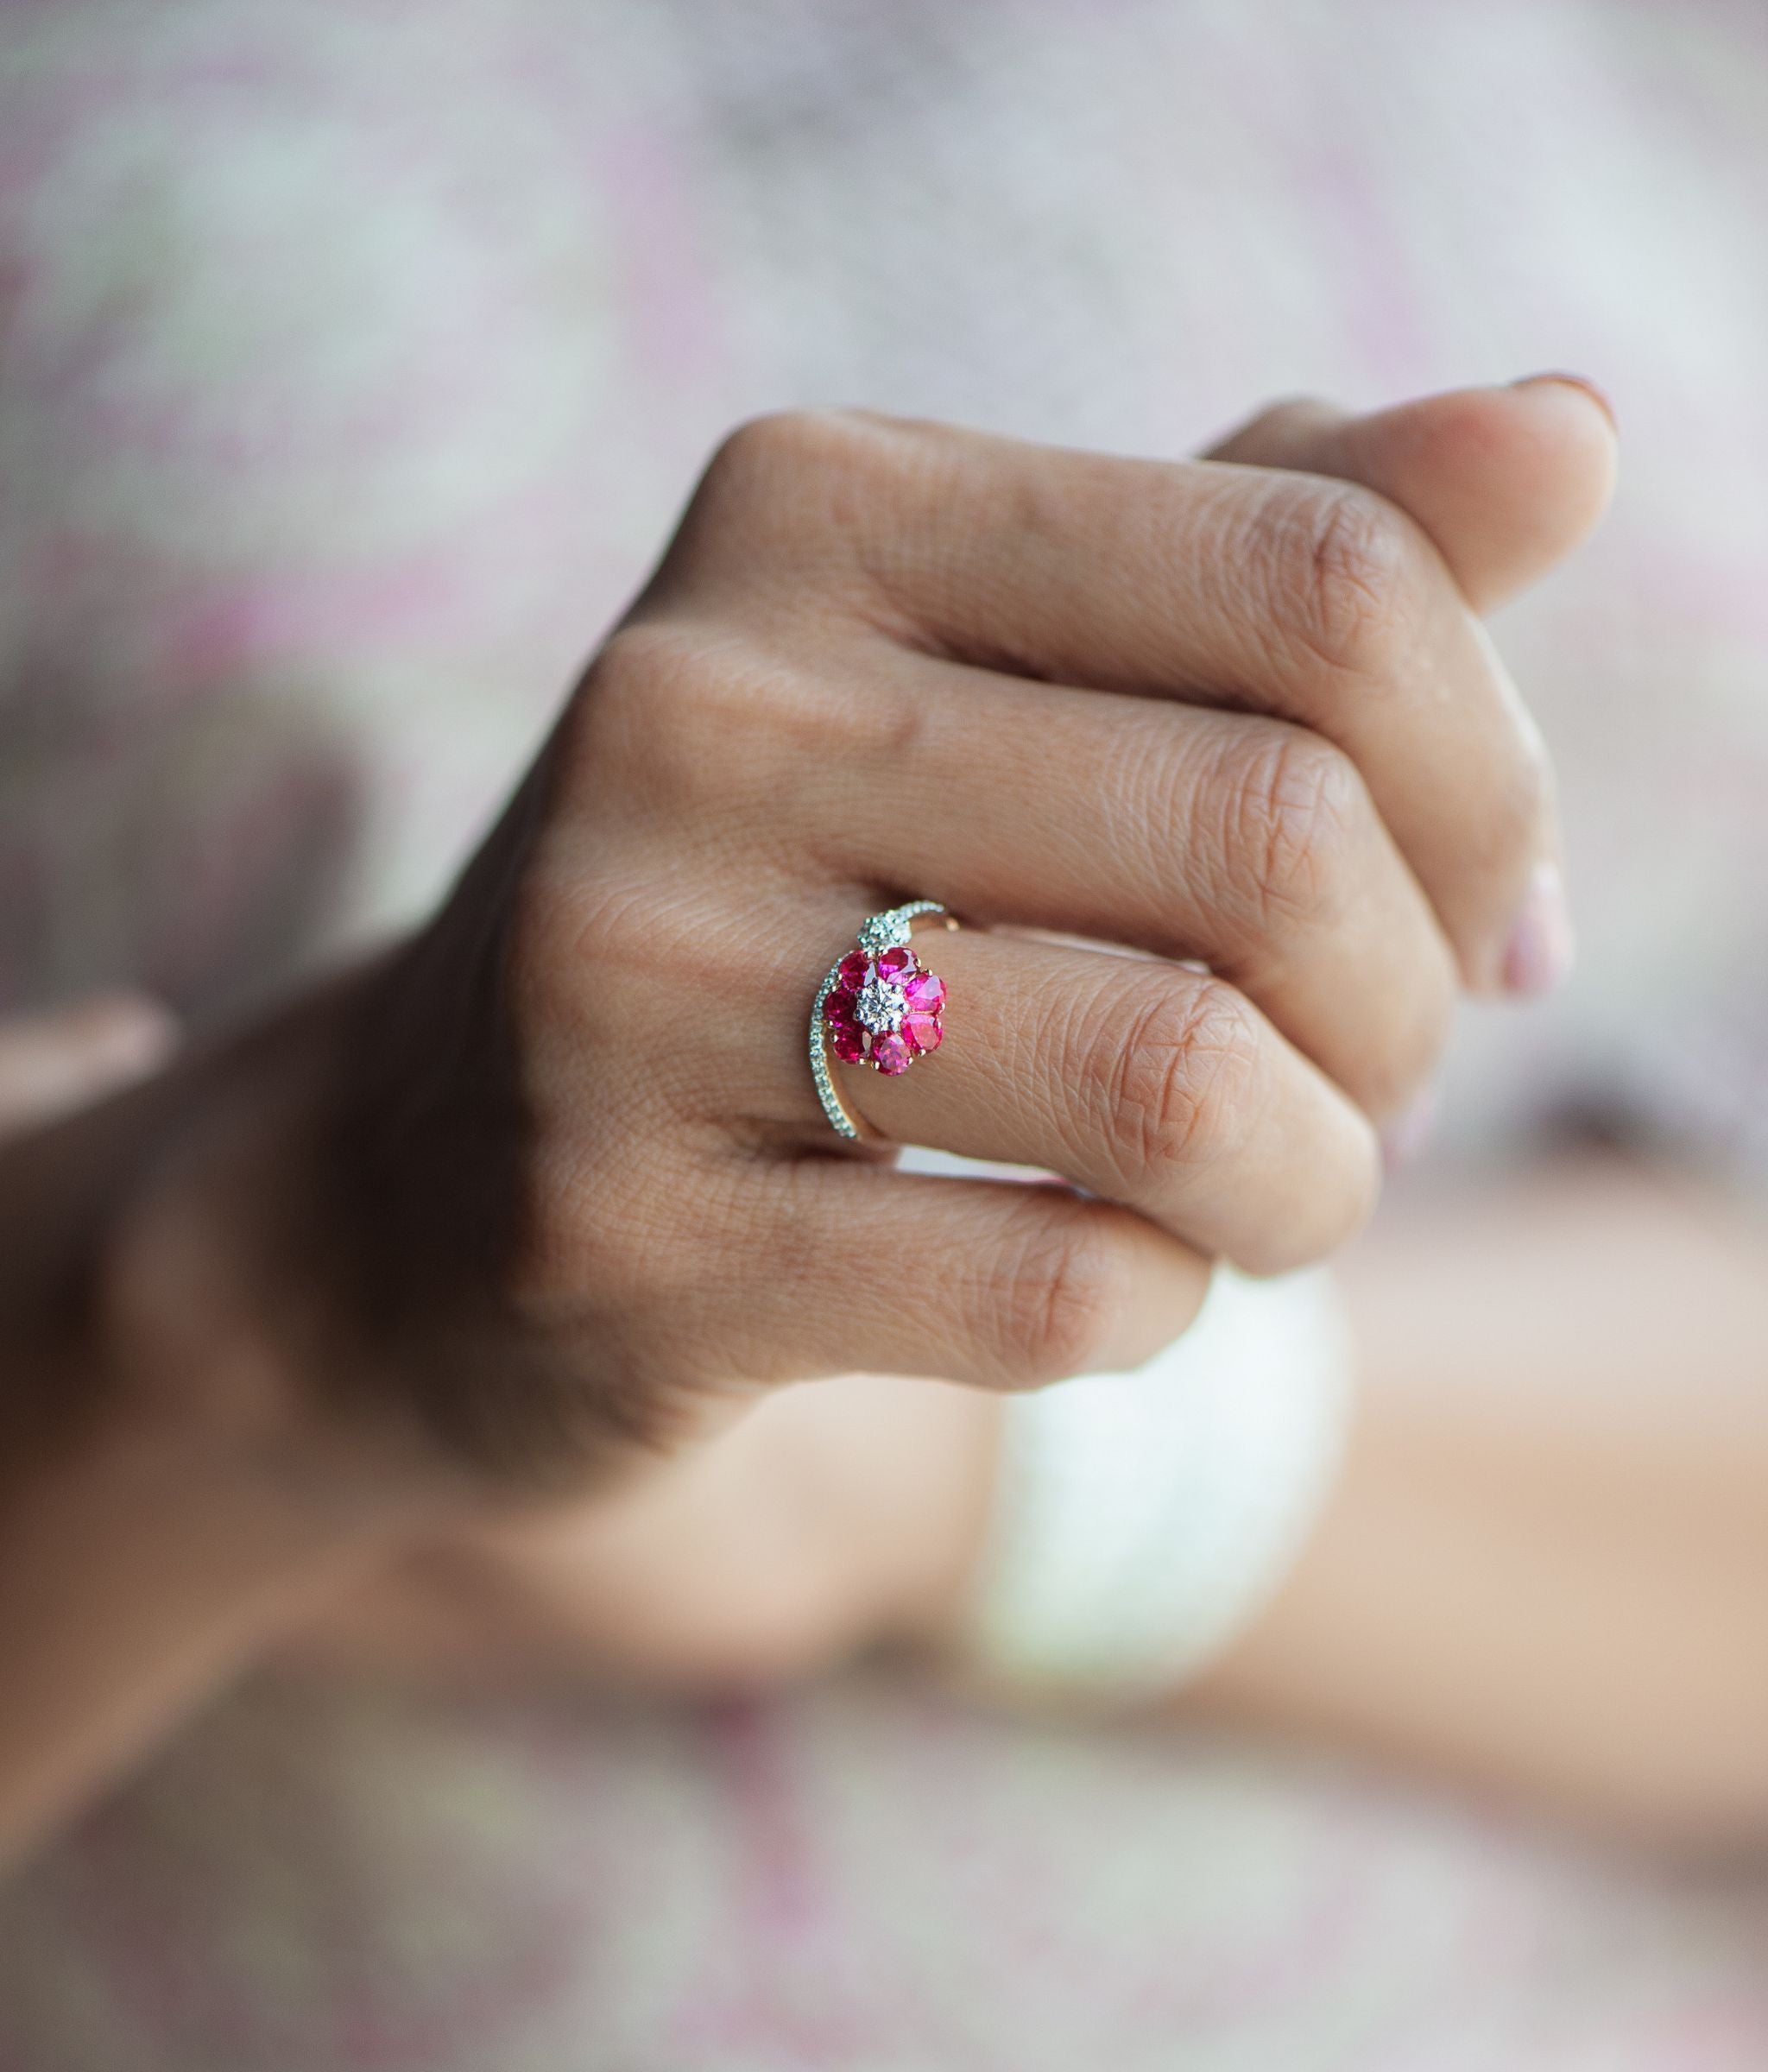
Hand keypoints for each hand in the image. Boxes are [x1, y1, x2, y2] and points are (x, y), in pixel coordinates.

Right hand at [153, 380, 1615, 1496]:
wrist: (426, 1181)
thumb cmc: (789, 900)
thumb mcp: (1001, 670)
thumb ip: (1276, 548)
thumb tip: (1569, 442)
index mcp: (813, 508)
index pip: (1325, 582)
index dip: (1492, 773)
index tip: (1479, 898)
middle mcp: (694, 710)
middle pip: (1281, 841)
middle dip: (1414, 1004)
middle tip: (1382, 1072)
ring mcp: (624, 984)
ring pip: (1186, 1087)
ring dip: (1320, 1179)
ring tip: (1281, 1189)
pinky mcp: (618, 1242)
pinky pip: (1058, 1290)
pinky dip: (1169, 1301)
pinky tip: (1127, 1274)